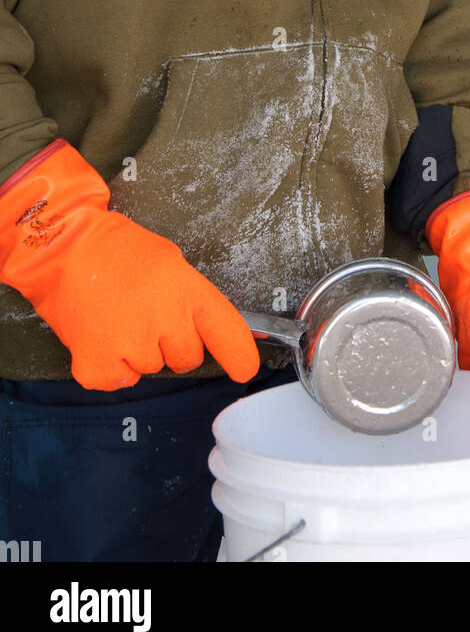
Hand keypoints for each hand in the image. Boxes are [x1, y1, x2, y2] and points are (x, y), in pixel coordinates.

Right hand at [0, 141, 259, 389]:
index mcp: (187, 292)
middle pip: (187, 359)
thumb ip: (190, 297)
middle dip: (173, 343)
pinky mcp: (100, 370)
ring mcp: (132, 350)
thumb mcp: (170, 262)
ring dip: (140, 351)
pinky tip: (101, 334)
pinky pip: (121, 380)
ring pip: (151, 369)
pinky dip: (111, 365)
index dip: (239, 355)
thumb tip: (203, 328)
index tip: (244, 368)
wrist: (63, 250)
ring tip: (118, 317)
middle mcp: (165, 325)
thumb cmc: (118, 250)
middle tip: (147, 314)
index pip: (226, 332)